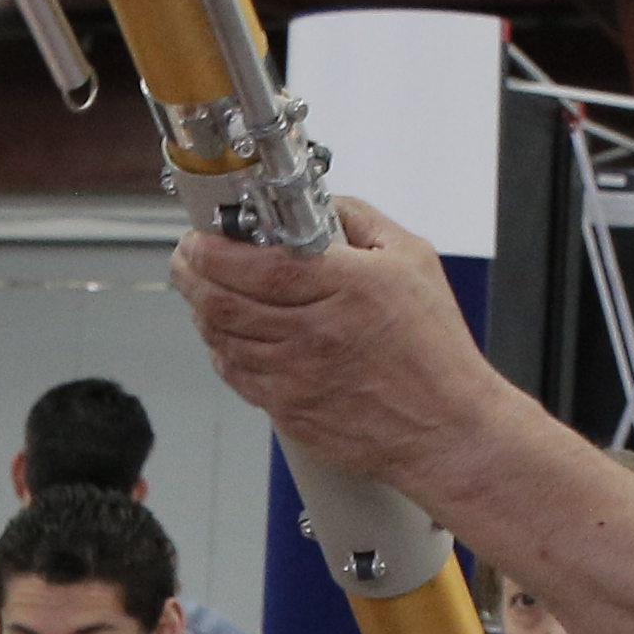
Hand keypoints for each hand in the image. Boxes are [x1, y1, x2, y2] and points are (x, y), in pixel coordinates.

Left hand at [171, 197, 514, 492]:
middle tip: (186, 260)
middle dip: (189, 275)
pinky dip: (222, 352)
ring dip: (201, 312)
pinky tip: (228, 336)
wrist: (446, 429)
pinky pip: (237, 376)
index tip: (199, 238)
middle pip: (223, 302)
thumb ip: (362, 221)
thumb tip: (322, 203)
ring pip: (222, 339)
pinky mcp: (290, 411)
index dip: (212, 251)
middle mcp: (314, 332)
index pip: (256, 265)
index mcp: (344, 287)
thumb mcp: (414, 260)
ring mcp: (297, 377)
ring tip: (202, 292)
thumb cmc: (435, 350)